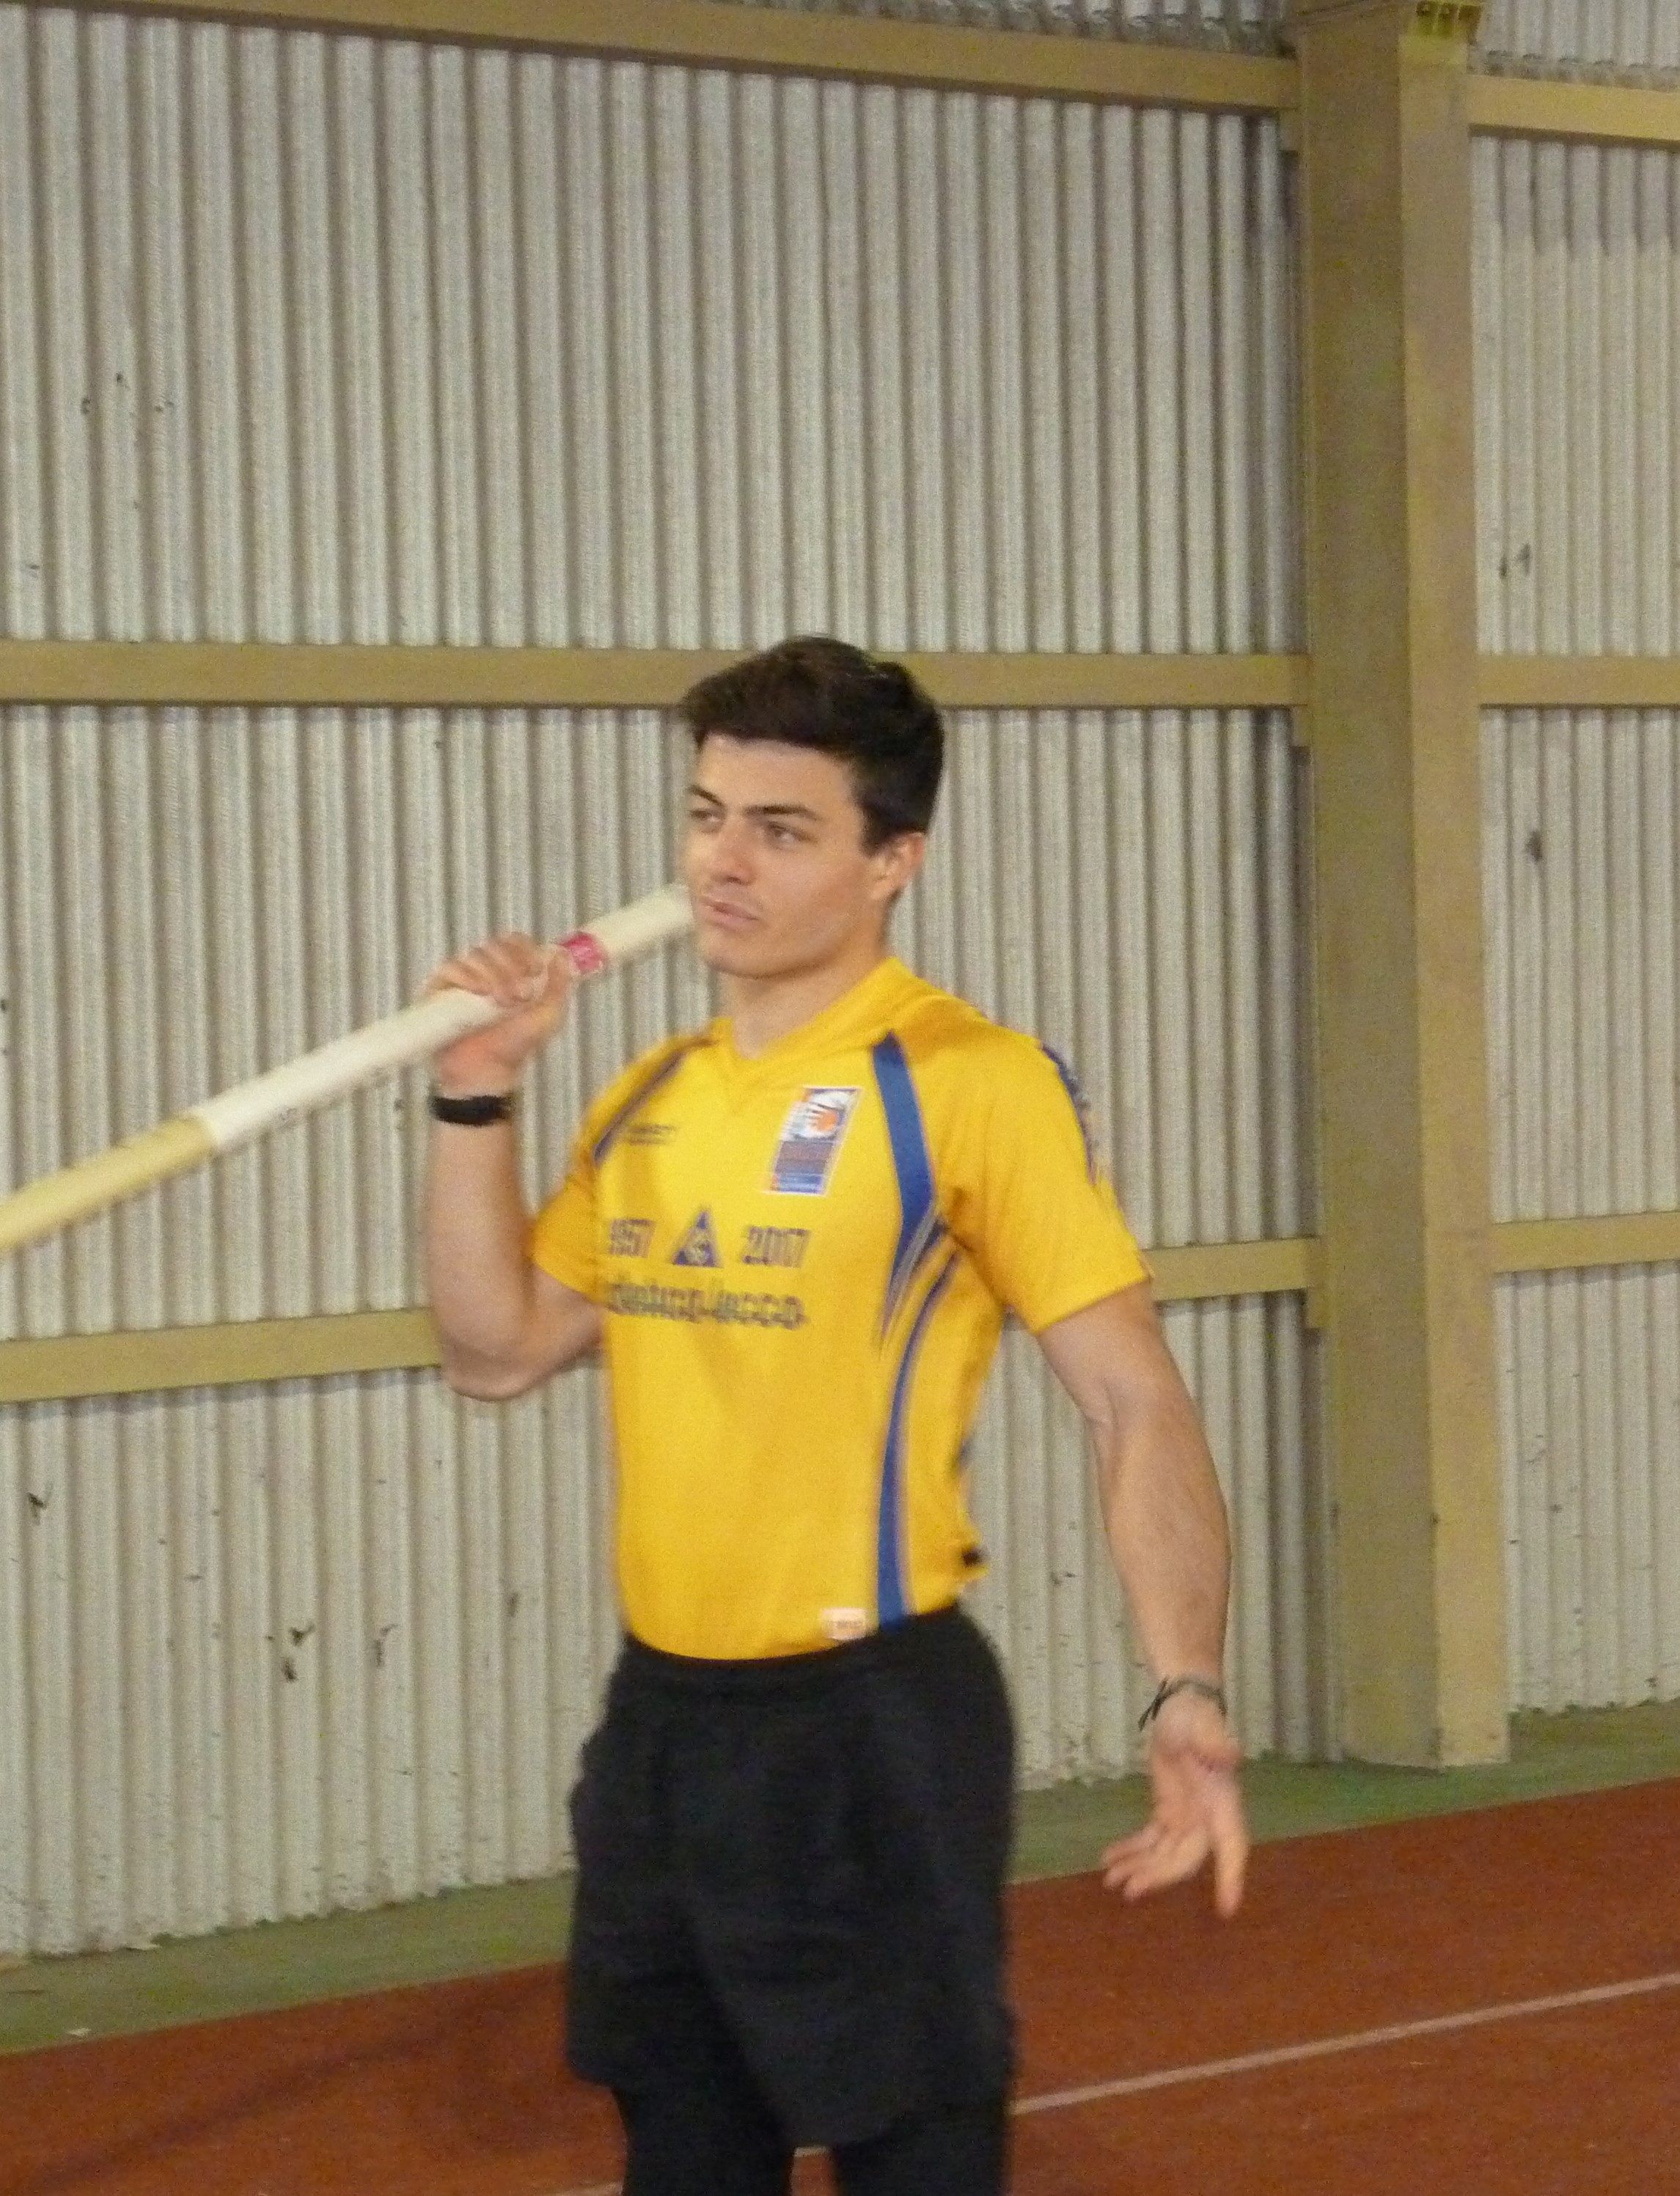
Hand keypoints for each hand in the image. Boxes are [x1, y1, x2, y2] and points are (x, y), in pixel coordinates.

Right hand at [423, 932, 571, 1096]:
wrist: (487, 1071)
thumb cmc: (515, 1047)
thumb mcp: (548, 1017)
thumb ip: (559, 986)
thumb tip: (561, 955)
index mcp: (510, 971)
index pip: (514, 942)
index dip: (524, 950)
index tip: (534, 969)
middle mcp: (485, 971)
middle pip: (495, 945)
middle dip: (510, 967)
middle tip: (520, 996)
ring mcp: (462, 979)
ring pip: (475, 955)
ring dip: (493, 974)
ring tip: (500, 1002)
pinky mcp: (440, 989)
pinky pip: (450, 968)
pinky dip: (466, 976)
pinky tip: (478, 992)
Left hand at [1100, 1689, 1247, 1917]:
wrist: (1180, 1706)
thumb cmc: (1196, 1716)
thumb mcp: (1203, 1726)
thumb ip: (1215, 1741)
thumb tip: (1230, 1755)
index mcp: (1222, 1802)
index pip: (1231, 1844)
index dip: (1230, 1876)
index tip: (1226, 1909)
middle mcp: (1207, 1817)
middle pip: (1185, 1857)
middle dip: (1159, 1876)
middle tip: (1129, 1890)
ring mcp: (1186, 1816)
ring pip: (1164, 1854)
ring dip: (1140, 1868)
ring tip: (1111, 1880)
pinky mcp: (1167, 1810)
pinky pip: (1150, 1839)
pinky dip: (1132, 1850)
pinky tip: (1110, 1858)